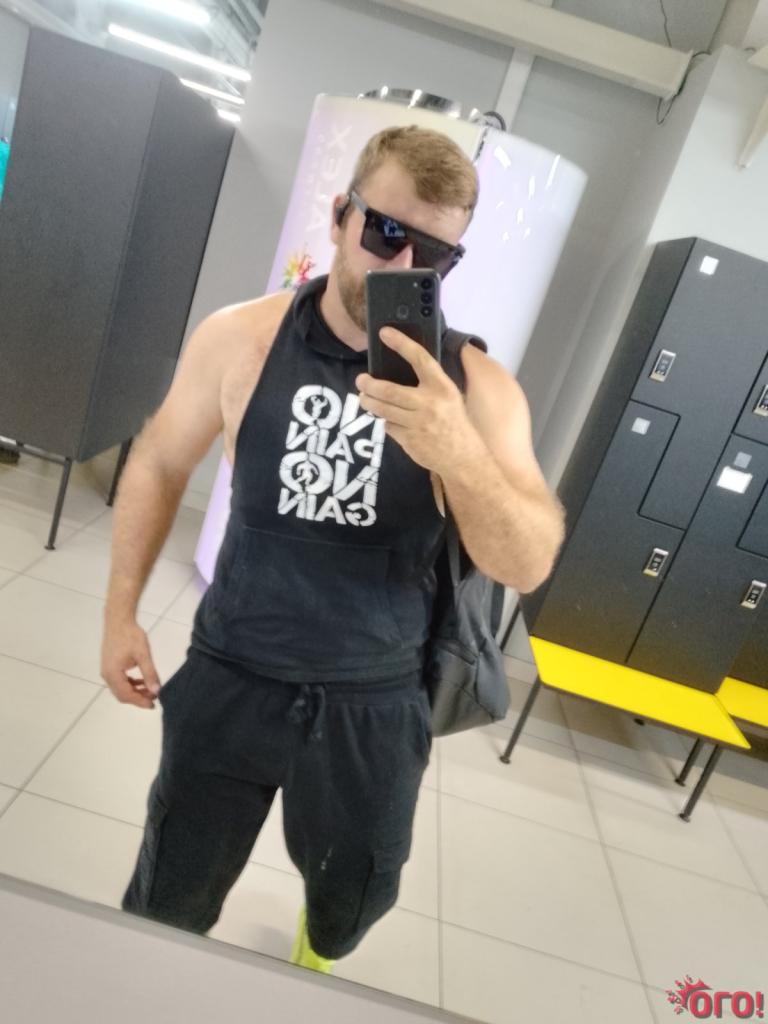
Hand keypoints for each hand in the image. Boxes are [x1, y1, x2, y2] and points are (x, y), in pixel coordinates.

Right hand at [101, 617, 160, 709]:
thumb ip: (149, 674)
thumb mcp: (143, 655)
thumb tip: (156, 691)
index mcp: (113, 674)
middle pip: (122, 695)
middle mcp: (106, 675)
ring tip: (150, 689)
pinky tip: (141, 681)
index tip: (154, 704)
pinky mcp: (109, 666)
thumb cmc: (131, 635)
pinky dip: (130, 684)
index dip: (140, 701)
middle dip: (138, 698)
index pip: (126, 695)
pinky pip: (119, 681)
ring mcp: (106, 671)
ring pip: (120, 689)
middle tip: (154, 698)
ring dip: (135, 691)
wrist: (119, 621)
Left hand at [355, 327, 481, 474]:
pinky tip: (391, 420)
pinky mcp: (409, 440)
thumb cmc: (454, 422)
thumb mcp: (449, 397)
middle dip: (369, 385)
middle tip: (361, 380)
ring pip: (383, 409)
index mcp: (442, 387)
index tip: (385, 333)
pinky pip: (389, 426)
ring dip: (369, 402)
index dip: (401, 343)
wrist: (464, 456)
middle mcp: (430, 404)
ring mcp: (418, 423)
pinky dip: (386, 422)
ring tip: (364, 398)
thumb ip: (428, 384)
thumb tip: (398, 370)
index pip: (419, 359)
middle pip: (389, 390)